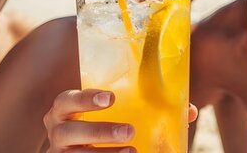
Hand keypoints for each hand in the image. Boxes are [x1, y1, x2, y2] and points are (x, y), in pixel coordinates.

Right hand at [44, 89, 197, 151]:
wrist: (89, 149)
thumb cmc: (107, 125)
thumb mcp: (120, 114)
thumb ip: (149, 108)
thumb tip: (188, 111)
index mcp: (66, 110)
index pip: (66, 100)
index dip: (85, 98)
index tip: (110, 98)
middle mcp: (57, 132)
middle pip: (68, 132)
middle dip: (99, 131)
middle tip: (129, 131)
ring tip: (132, 152)